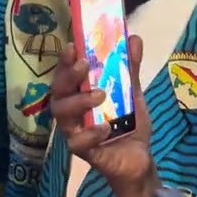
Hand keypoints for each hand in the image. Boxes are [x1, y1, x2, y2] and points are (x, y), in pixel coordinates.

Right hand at [48, 37, 154, 190]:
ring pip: (62, 114)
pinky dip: (90, 132)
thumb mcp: (132, 92)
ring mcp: (74, 130)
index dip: (66, 59)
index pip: (66, 73)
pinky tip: (106, 127)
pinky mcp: (82, 150)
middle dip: (68, 76)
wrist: (138, 158)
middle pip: (58, 91)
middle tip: (84, 65)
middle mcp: (72, 109)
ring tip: (100, 94)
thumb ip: (130, 68)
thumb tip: (134, 37)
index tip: (73, 45)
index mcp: (79, 93)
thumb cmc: (129, 123)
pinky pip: (77, 141)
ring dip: (78, 101)